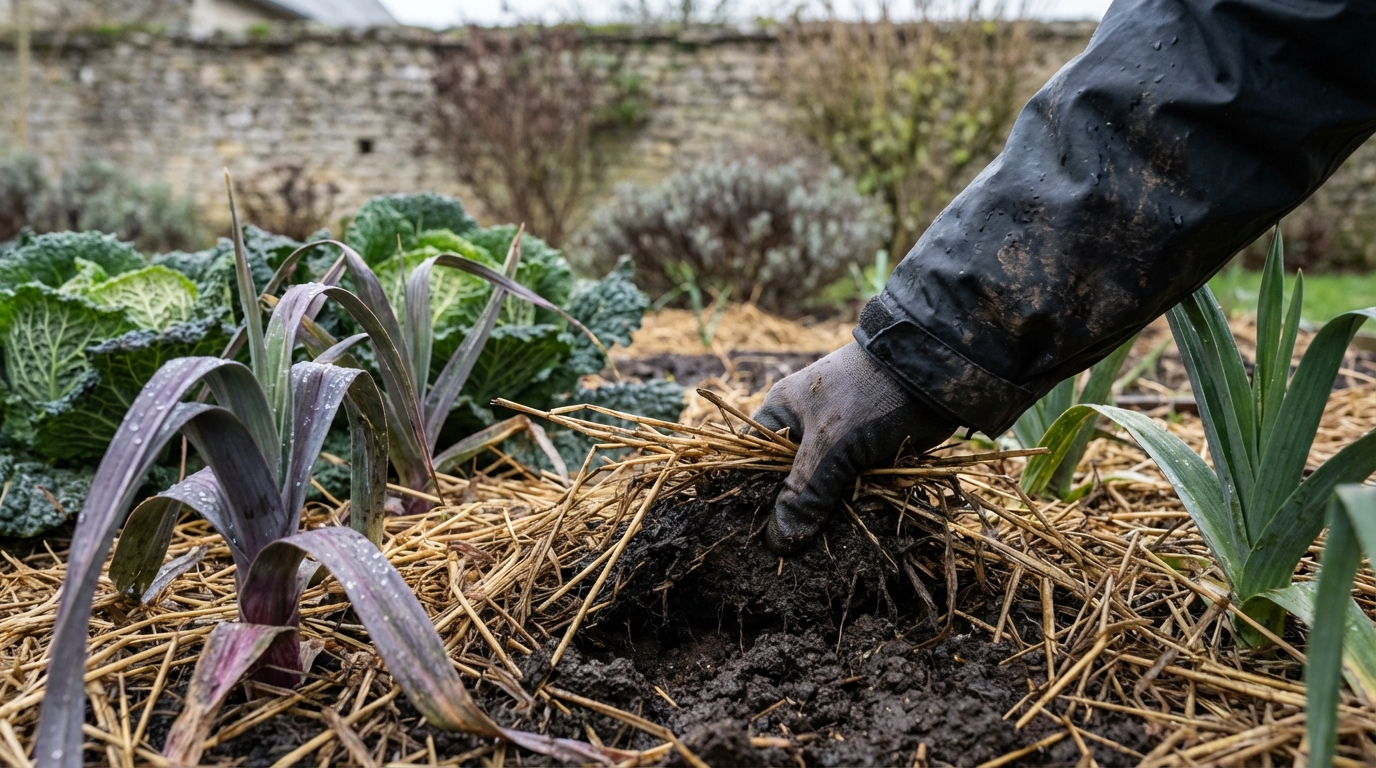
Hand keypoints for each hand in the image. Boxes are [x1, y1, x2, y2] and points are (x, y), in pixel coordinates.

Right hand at [752, 343, 957, 553]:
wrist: (934, 376)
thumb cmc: (870, 395)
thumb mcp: (830, 444)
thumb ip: (805, 492)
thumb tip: (777, 542)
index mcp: (782, 414)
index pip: (752, 459)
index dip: (749, 493)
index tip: (750, 533)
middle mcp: (804, 429)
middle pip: (787, 481)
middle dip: (791, 513)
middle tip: (786, 554)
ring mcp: (837, 444)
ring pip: (821, 491)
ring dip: (824, 516)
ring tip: (816, 554)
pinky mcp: (866, 457)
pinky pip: (850, 491)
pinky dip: (852, 509)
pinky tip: (848, 537)